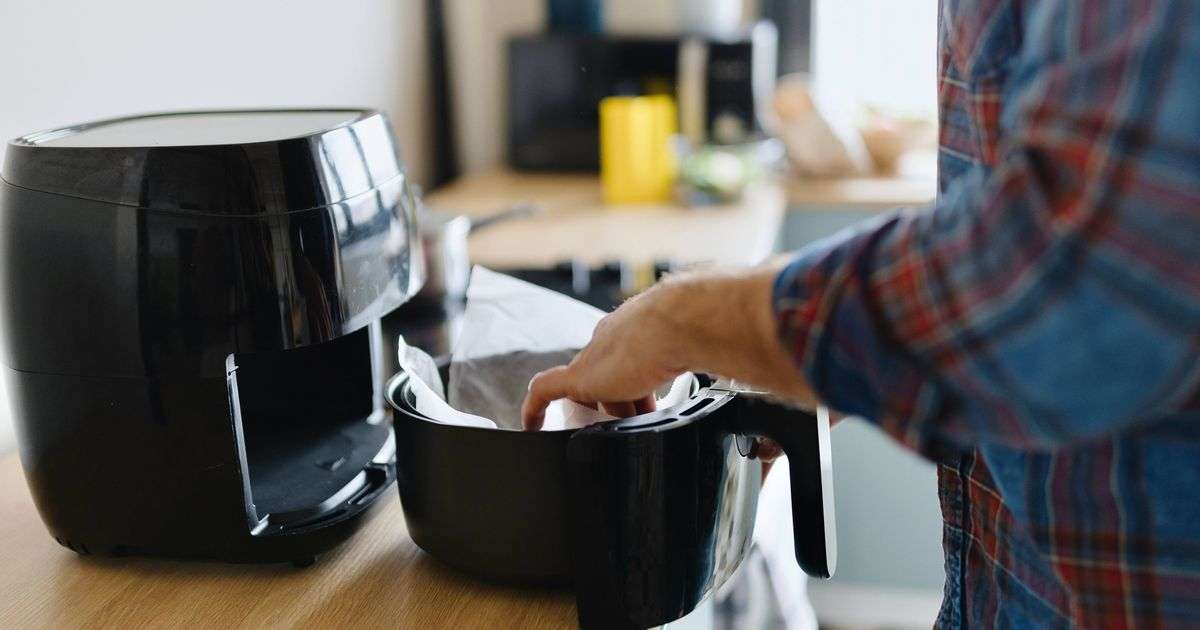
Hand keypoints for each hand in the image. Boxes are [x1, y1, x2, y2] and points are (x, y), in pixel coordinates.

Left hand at [522, 262, 817, 429]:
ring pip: (588, 386)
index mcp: (662, 325)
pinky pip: (547, 392)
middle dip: (626, 399)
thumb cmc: (734, 329)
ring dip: (595, 408)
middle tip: (638, 424)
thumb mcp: (751, 361)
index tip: (663, 405)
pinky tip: (530, 427)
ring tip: (600, 433)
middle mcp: (626, 333)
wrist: (705, 314)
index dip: (652, 383)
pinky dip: (536, 409)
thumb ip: (768, 384)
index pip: (648, 356)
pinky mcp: (584, 373)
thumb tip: (802, 426)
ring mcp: (601, 354)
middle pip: (616, 373)